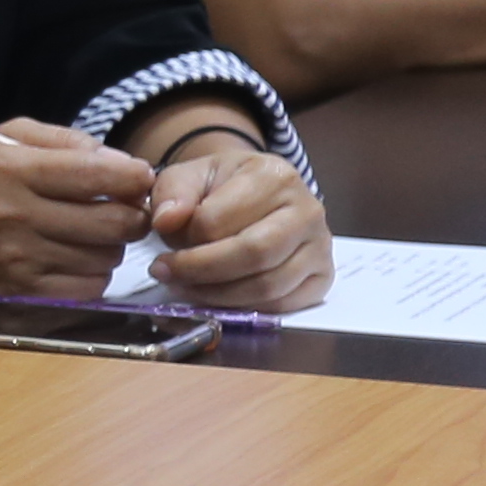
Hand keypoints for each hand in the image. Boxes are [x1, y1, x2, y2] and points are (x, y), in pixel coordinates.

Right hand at [0, 120, 156, 298]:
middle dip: (134, 214)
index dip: (134, 177)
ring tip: (96, 233)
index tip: (140, 177)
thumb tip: (114, 158)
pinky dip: (95, 273)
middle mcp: (15, 214)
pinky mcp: (20, 289)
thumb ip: (57, 139)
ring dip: (113, 245)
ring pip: (106, 257)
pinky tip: (79, 257)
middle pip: (113, 222)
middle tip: (128, 208)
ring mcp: (19, 257)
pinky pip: (87, 287)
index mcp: (10, 169)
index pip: (96, 175)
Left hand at [140, 131, 330, 312]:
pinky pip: (283, 306)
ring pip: (268, 286)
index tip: (164, 245)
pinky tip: (217, 298)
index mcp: (274, 176)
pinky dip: (245, 309)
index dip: (186, 240)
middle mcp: (307, 209)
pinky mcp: (322, 276)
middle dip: (201, 272)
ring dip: (218, 296)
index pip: (219, 220)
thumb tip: (167, 221)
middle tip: (167, 274)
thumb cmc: (220, 187)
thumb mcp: (188, 176)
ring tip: (187, 287)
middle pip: (252, 254)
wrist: (252, 196)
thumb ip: (173, 193)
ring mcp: (320, 245)